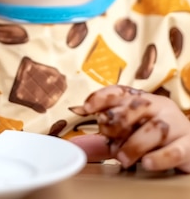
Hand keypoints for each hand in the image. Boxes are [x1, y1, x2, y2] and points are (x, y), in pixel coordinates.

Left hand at [71, 85, 189, 171]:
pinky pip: (175, 150)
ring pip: (155, 128)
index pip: (120, 91)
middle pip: (137, 106)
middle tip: (108, 137)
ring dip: (135, 144)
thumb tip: (76, 145)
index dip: (102, 98)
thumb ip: (104, 140)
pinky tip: (146, 163)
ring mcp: (176, 125)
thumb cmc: (155, 138)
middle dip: (118, 122)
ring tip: (123, 159)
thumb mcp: (130, 134)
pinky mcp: (188, 146)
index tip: (86, 108)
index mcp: (143, 100)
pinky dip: (159, 157)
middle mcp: (159, 107)